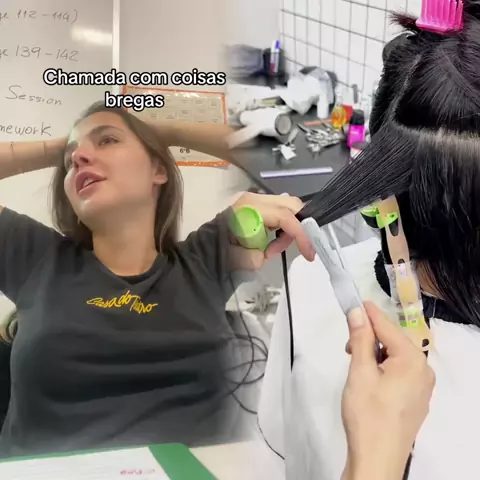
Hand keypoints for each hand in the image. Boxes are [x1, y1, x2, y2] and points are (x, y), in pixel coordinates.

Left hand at [229, 192, 314, 269]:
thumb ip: (269, 250)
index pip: (285, 216)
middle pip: (291, 205)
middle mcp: (254, 198)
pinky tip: (272, 240)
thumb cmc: (223, 255)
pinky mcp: (256, 204)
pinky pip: (279, 210)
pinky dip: (283, 224)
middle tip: (296, 248)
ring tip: (274, 247)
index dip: (301, 234)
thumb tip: (276, 246)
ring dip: (290, 226)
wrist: (204, 251)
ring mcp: (255, 199)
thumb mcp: (248, 260)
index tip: (309, 254)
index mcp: (251, 209)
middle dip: (299, 227)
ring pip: (288, 206)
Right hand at [341, 302, 434, 479]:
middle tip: (347, 346)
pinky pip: (399, 372)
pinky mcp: (416, 399)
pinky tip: (368, 377)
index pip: (387, 326)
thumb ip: (360, 338)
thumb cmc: (367, 413)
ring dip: (374, 353)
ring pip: (395, 356)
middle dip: (369, 337)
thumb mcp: (360, 371)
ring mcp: (422, 386)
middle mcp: (424, 370)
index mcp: (413, 360)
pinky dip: (382, 367)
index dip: (368, 312)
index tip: (352, 300)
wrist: (377, 459)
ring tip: (354, 364)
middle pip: (393, 340)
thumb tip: (358, 311)